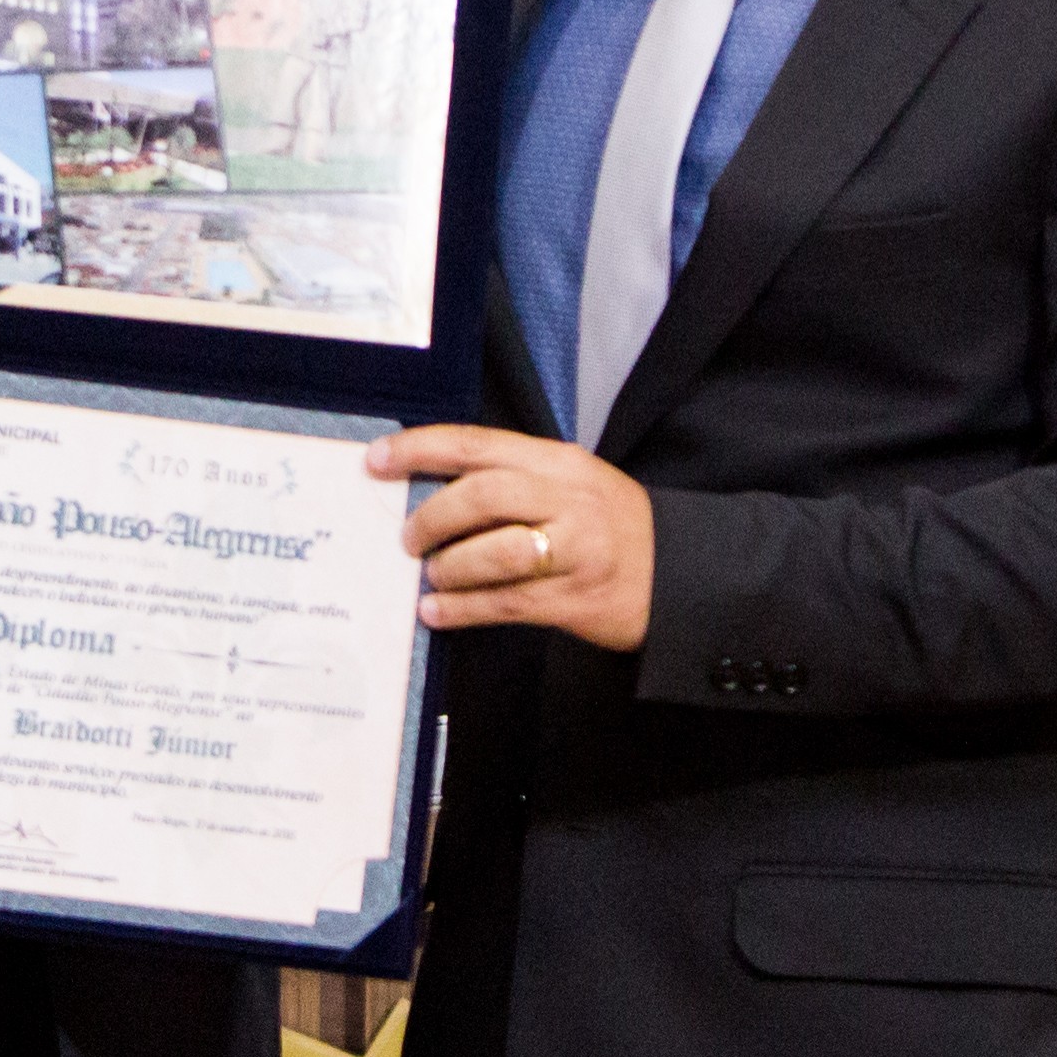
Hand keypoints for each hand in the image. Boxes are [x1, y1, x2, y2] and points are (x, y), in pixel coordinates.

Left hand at [367, 424, 655, 649]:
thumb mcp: (571, 484)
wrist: (679, 575)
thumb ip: (512, 479)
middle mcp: (568, 499)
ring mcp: (576, 549)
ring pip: (495, 551)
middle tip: (409, 538)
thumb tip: (429, 488)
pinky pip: (506, 603)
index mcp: (558, 462)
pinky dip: (462, 609)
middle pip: (484, 495)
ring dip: (450, 566)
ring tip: (432, 575)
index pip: (478, 444)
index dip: (421, 449)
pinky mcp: (577, 598)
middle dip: (432, 517)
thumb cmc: (609, 528)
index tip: (377, 460)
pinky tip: (437, 611)